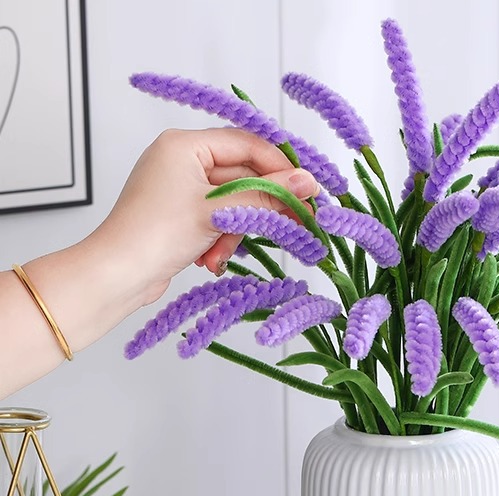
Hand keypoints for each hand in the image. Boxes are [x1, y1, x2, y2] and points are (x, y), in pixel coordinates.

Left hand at [89, 127, 318, 304]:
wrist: (117, 275)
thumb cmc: (156, 235)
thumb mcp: (219, 212)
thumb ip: (266, 196)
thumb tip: (307, 183)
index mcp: (184, 145)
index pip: (247, 145)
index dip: (280, 168)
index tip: (306, 190)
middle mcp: (181, 161)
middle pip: (242, 177)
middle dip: (258, 209)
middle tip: (293, 224)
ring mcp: (180, 189)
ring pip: (233, 204)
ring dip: (235, 231)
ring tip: (222, 253)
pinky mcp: (180, 216)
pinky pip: (217, 220)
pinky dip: (220, 240)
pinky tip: (210, 259)